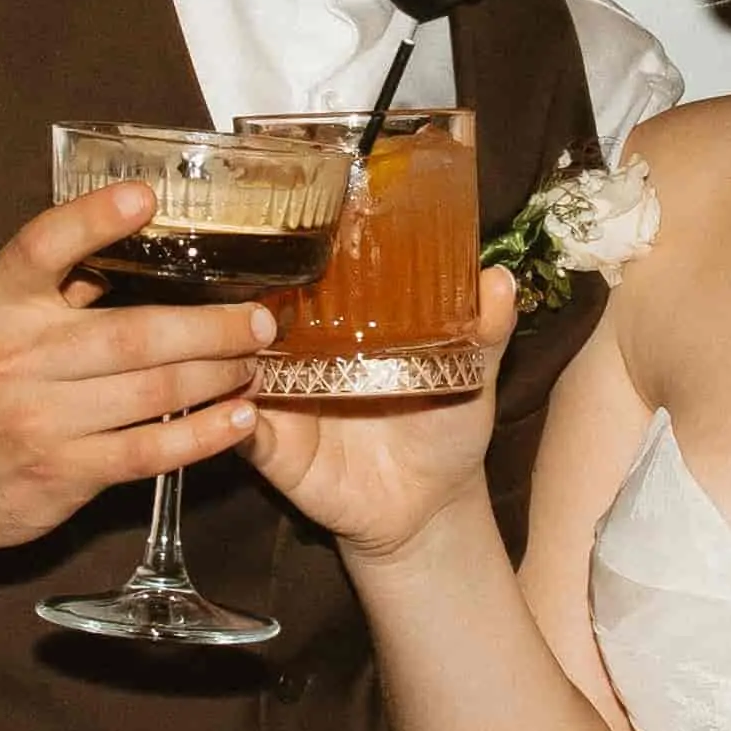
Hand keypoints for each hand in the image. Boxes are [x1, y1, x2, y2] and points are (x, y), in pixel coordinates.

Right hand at [0, 181, 277, 589]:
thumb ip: (52, 284)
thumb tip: (134, 241)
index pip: (43, 246)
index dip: (94, 217)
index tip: (147, 195)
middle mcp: (17, 357)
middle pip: (133, 334)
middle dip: (212, 326)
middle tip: (262, 318)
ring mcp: (41, 420)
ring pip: (152, 391)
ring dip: (217, 375)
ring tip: (256, 361)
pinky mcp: (62, 473)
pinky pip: (148, 451)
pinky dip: (201, 434)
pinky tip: (237, 418)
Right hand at [241, 273, 523, 561]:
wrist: (430, 506)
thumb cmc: (447, 427)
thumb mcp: (472, 372)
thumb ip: (484, 328)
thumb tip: (501, 277)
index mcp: (344, 324)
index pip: (308, 277)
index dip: (295, 252)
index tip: (289, 224)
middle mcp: (302, 352)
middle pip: (257, 317)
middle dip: (249, 300)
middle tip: (253, 284)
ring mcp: (281, 398)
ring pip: (235, 367)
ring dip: (229, 354)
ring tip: (238, 341)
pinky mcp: (272, 448)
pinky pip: (242, 431)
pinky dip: (236, 420)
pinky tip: (244, 409)